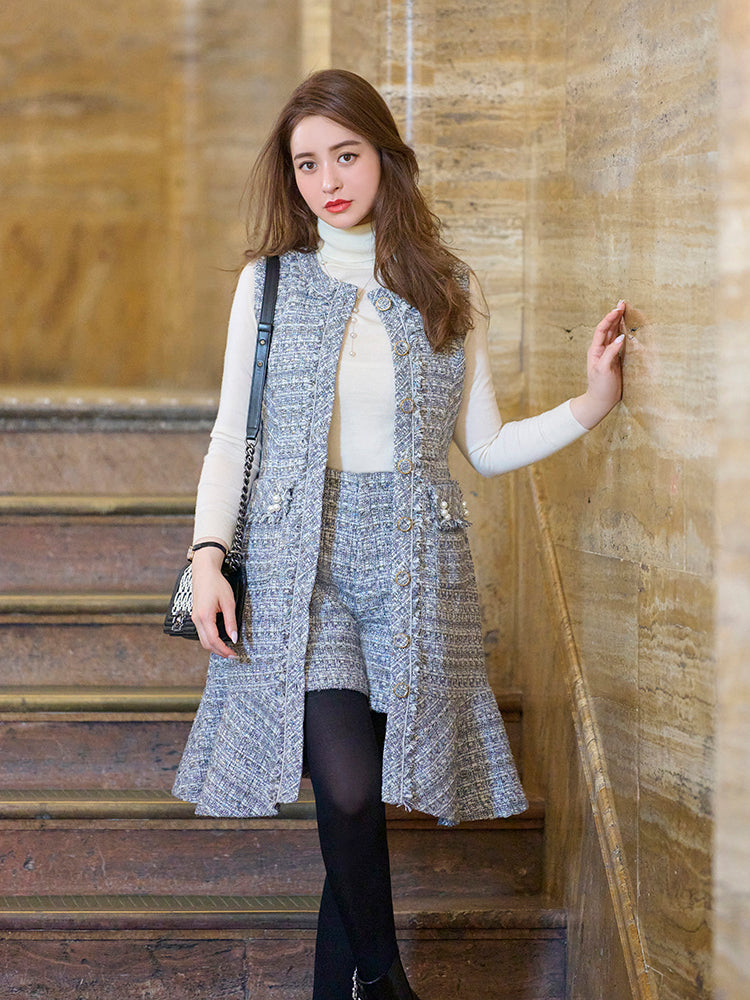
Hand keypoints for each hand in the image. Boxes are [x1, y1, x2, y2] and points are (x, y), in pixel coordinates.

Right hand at [190, 545, 238, 657]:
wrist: (204, 573)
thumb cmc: (216, 584)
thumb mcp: (228, 602)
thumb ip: (231, 621)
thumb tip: (234, 638)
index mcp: (205, 616)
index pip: (214, 640)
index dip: (224, 650)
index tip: (234, 654)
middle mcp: (197, 619)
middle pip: (206, 644)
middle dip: (219, 652)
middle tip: (232, 655)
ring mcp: (195, 618)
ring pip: (203, 640)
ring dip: (214, 647)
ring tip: (227, 649)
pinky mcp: (196, 617)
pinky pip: (202, 633)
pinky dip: (210, 640)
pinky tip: (220, 639)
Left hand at [569, 300, 626, 428]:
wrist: (601, 401)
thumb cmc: (600, 387)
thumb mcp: (603, 369)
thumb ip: (611, 353)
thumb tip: (620, 337)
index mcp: (596, 350)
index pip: (602, 329)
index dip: (609, 318)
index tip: (618, 309)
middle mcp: (601, 350)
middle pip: (608, 328)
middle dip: (614, 316)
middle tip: (623, 303)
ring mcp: (609, 354)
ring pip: (614, 334)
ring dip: (619, 322)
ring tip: (625, 311)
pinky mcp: (616, 360)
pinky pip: (620, 343)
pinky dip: (624, 334)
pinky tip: (628, 328)